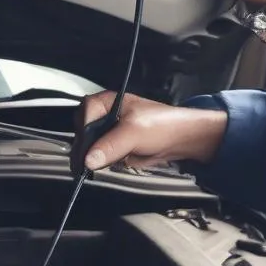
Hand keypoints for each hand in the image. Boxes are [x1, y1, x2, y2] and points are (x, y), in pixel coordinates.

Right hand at [74, 92, 226, 172]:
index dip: (84, 131)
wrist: (182, 140)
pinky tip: (111, 163)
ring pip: (90, 146)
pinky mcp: (115, 147)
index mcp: (108, 102)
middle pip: (83, 132)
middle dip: (88, 147)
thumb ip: (110, 145)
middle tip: (91, 160)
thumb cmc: (164, 125)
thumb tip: (89, 159)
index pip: (84, 115)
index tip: (86, 148)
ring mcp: (110, 132)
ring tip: (103, 162)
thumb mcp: (134, 133)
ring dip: (94, 157)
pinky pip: (100, 156)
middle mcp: (106, 115)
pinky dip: (103, 162)